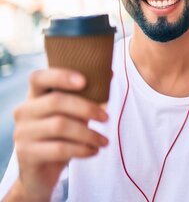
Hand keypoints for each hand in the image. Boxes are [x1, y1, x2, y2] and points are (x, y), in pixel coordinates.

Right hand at [7, 68, 108, 200]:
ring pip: (60, 125)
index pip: (39, 78)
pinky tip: (94, 151)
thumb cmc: (62, 136)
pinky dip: (82, 149)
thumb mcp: (73, 115)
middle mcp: (24, 111)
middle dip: (86, 108)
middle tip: (106, 118)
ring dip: (89, 133)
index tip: (84, 81)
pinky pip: (59, 149)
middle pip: (55, 101)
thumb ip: (85, 97)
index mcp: (34, 96)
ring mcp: (22, 133)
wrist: (42, 171)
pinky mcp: (26, 154)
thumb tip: (109, 73)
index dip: (61, 76)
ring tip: (104, 141)